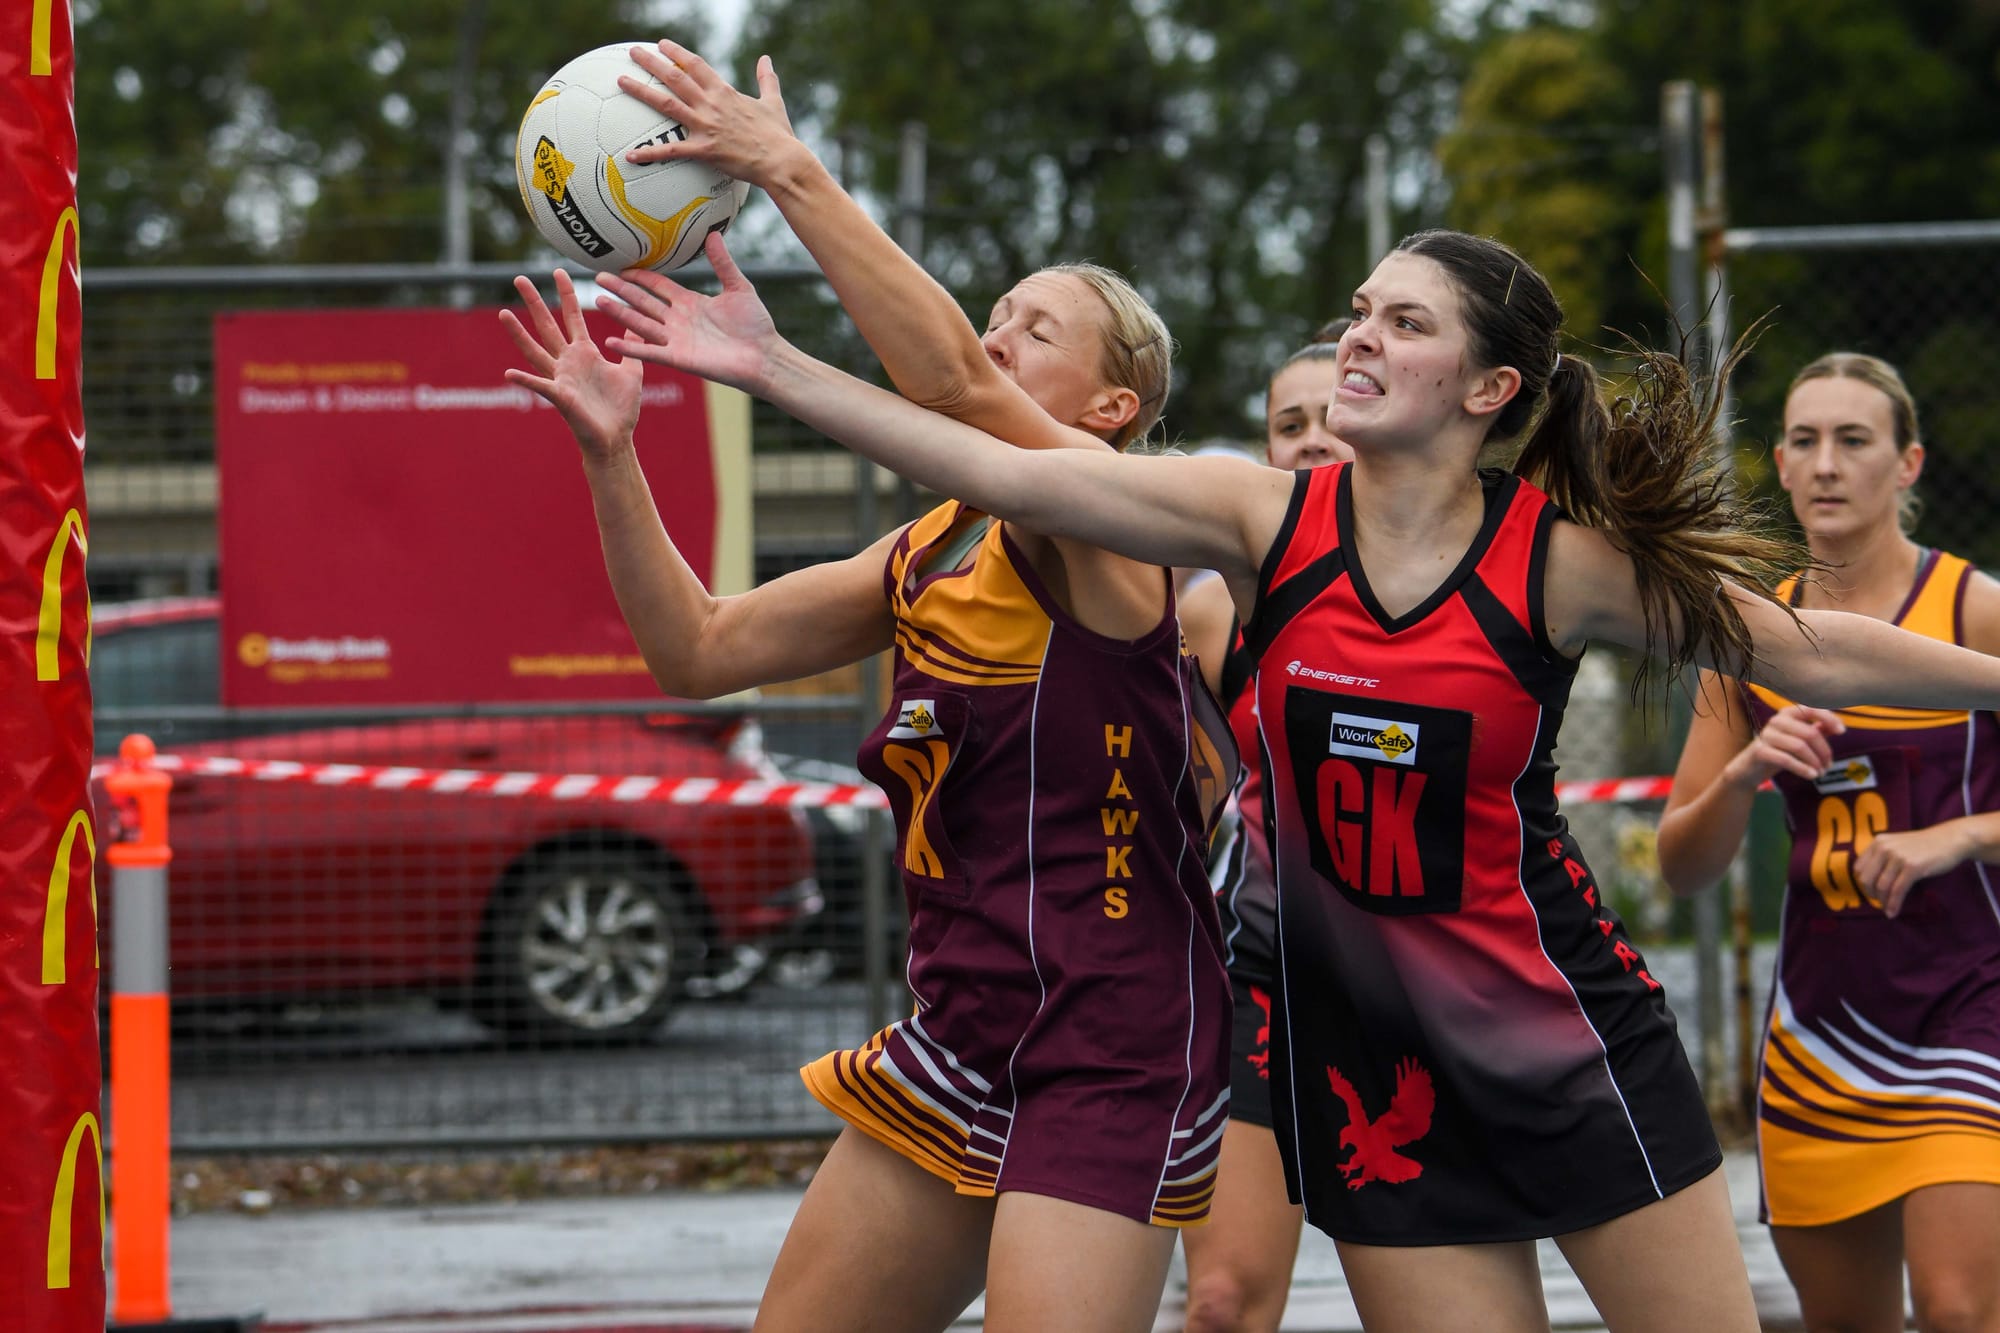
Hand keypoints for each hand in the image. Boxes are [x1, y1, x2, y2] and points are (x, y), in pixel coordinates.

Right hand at [500, 268, 641, 461]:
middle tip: (519, 278)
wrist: (616, 439)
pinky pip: (541, 387)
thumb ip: (632, 346)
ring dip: (519, 334)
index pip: (572, 317)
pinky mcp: (561, 398)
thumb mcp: (632, 371)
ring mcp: (561, 379)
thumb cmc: (622, 408)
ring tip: (503, 314)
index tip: (558, 271)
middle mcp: (568, 362)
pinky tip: (508, 373)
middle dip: (534, 303)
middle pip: (547, 326)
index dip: (566, 295)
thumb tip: (639, 323)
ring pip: (536, 351)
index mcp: (585, 354)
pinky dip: (525, 381)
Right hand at [594, 232, 779, 392]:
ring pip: (641, 323)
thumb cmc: (755, 325)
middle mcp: (678, 320)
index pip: (657, 286)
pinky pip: (650, 352)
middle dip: (621, 290)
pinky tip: (612, 340)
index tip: (621, 267)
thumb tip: (714, 234)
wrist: (765, 356)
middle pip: (643, 302)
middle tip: (598, 278)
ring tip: (598, 300)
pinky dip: (631, 347)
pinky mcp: (679, 358)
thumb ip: (723, 263)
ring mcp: (676, 340)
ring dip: (620, 313)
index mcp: (689, 303)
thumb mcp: (738, 287)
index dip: (640, 276)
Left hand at [620, 40, 802, 188]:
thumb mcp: (773, 102)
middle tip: (633, 52)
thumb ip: (766, 79)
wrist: (781, 160)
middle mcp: (711, 104)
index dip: (677, 52)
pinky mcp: (704, 150)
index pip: (695, 64)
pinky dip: (649, 153)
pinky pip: (671, 151)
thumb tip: (766, 60)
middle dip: (651, 62)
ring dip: (641, 91)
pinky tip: (630, 155)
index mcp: (725, 91)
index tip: (662, 44)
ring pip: (666, 104)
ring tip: (621, 81)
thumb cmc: (779, 134)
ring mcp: (705, 126)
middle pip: (675, 77)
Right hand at [1725, 705, 1844, 786]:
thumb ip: (1818, 731)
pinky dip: (1802, 769)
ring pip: (1799, 747)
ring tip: (1821, 773)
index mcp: (1788, 713)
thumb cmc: (1780, 751)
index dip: (1829, 718)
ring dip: (1815, 762)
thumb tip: (1839, 727)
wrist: (1750, 767)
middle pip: (1809, 733)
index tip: (1842, 731)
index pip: (1811, 709)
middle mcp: (1776, 721)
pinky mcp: (1760, 751)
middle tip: (1829, 765)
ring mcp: (1767, 735)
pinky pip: (1786, 759)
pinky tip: (1812, 776)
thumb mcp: (1800, 739)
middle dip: (1824, 751)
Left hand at [1854, 822, 1970, 916]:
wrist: (1951, 839)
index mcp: (1878, 842)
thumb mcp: (1897, 845)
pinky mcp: (1913, 867)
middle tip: (1880, 902)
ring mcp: (1898, 857)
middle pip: (1866, 879)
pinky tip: (1893, 912)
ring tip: (1888, 909)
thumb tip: (1870, 882)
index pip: (1859, 868)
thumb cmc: (1924, 845)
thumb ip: (1883, 857)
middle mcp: (1884, 848)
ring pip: (1881, 887)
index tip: (1872, 892)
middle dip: (1871, 894)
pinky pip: (1897, 890)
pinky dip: (1893, 904)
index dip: (1863, 883)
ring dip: (1883, 902)